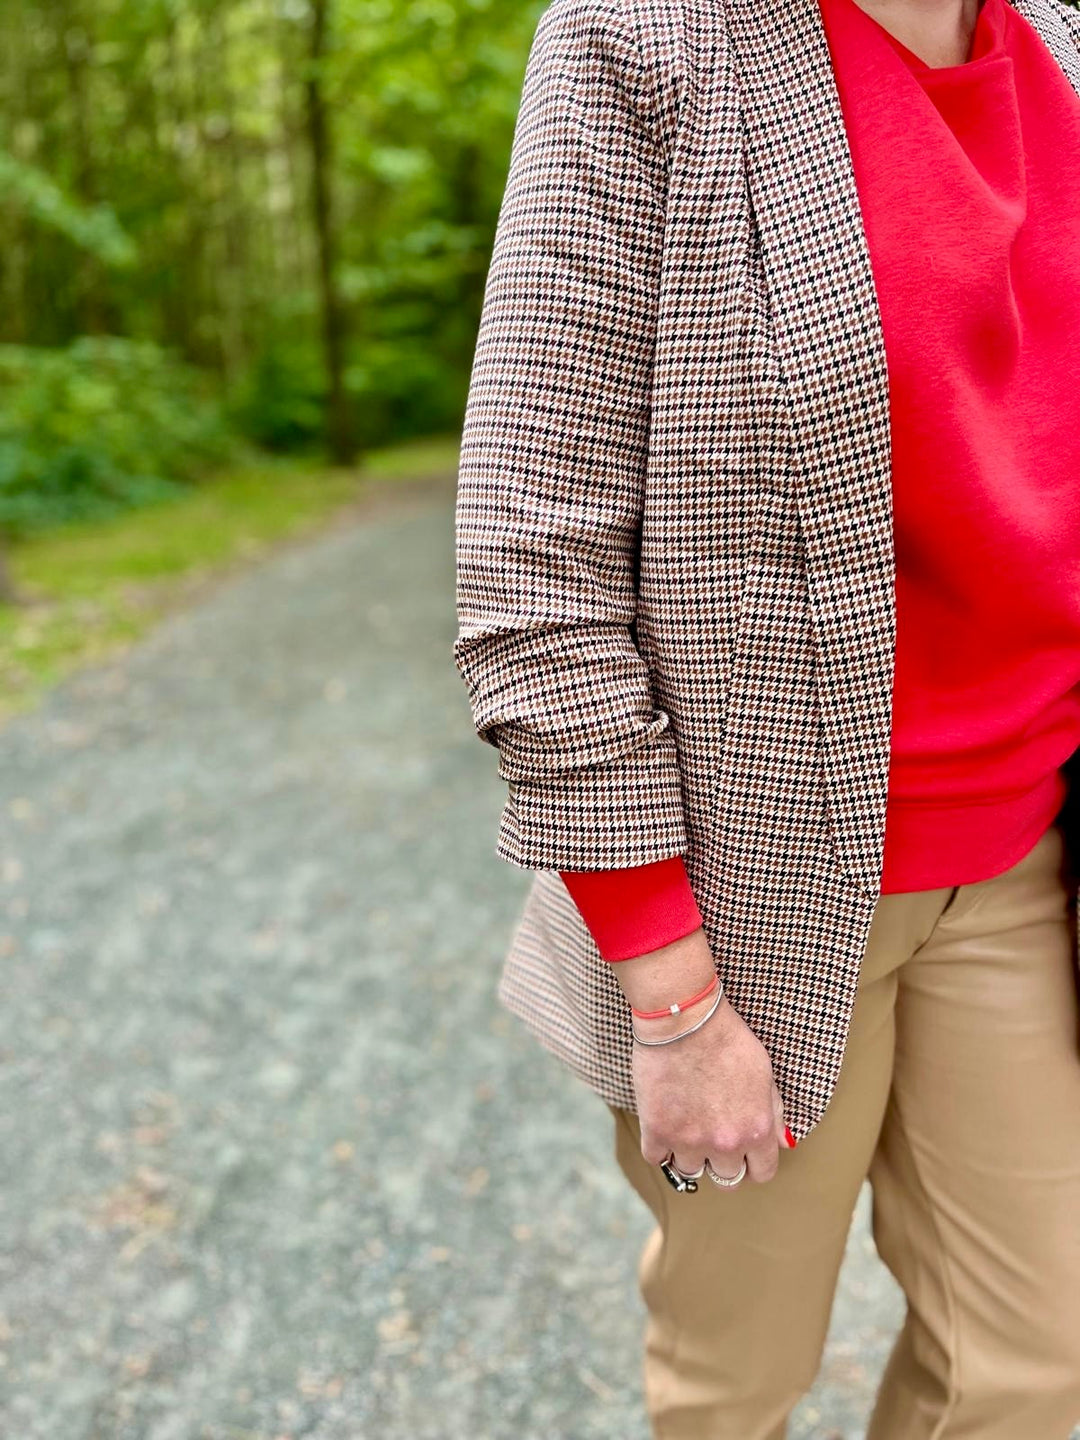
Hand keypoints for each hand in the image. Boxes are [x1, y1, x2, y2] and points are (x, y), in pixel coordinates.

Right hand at [619, 932, 791, 1186]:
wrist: (685, 1018)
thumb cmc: (727, 1038)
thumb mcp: (764, 1072)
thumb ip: (773, 1113)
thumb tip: (779, 1143)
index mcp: (756, 1130)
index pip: (762, 1173)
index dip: (752, 1163)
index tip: (742, 1151)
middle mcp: (725, 1143)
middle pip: (727, 1179)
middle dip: (722, 1160)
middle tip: (712, 1135)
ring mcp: (689, 1141)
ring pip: (691, 1172)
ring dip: (690, 1154)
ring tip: (686, 1126)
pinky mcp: (657, 1131)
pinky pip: (658, 1159)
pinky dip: (660, 1146)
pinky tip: (664, 1125)